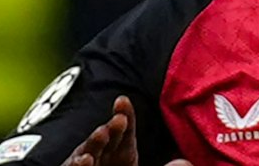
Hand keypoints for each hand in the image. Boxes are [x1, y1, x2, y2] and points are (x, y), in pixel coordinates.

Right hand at [61, 96, 189, 165]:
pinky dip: (76, 165)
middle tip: (119, 119)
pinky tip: (84, 159)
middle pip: (106, 140)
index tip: (122, 100)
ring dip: (93, 143)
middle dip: (112, 128)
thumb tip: (181, 161)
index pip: (125, 131)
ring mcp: (88, 165)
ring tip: (102, 134)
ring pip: (87, 153)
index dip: (125, 115)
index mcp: (122, 155)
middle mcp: (102, 158)